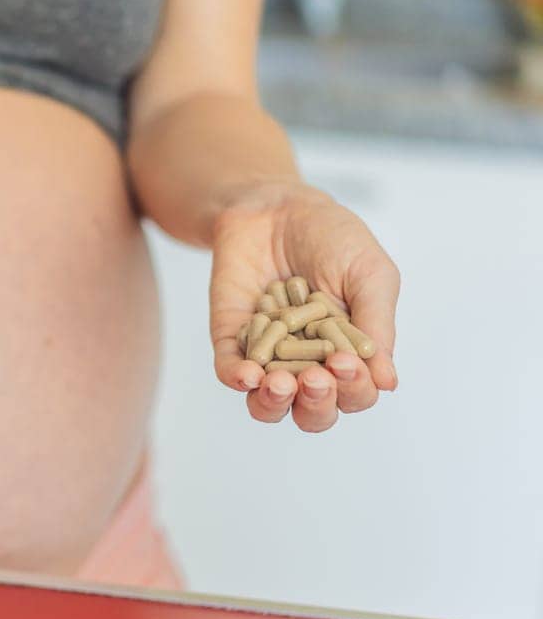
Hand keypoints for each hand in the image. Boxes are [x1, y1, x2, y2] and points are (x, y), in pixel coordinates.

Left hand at [208, 179, 400, 431]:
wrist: (277, 207)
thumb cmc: (332, 239)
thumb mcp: (369, 274)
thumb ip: (377, 324)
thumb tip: (389, 382)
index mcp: (349, 355)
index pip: (354, 393)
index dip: (353, 389)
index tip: (346, 362)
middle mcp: (308, 364)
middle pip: (313, 411)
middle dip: (316, 404)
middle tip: (316, 379)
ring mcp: (267, 356)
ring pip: (268, 404)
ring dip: (274, 403)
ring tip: (279, 384)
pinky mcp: (230, 339)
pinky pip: (229, 370)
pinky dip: (237, 377)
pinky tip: (246, 375)